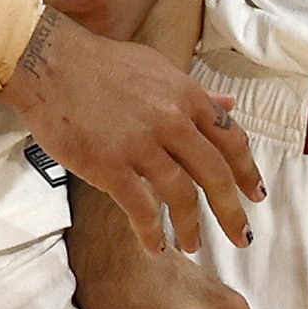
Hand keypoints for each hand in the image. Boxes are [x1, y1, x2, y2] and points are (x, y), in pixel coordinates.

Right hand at [0, 8, 261, 252]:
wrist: (51, 63)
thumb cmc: (102, 64)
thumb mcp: (158, 69)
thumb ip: (196, 93)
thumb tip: (231, 105)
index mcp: (186, 96)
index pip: (230, 138)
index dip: (247, 170)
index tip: (256, 195)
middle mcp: (171, 120)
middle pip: (214, 174)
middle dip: (232, 211)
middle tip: (243, 239)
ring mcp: (141, 144)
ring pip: (181, 196)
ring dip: (191, 227)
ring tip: (194, 246)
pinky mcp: (110, 165)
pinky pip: (141, 207)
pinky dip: (151, 231)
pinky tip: (155, 245)